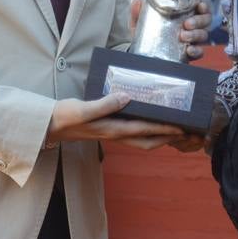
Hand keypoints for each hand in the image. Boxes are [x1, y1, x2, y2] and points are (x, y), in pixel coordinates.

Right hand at [48, 92, 183, 149]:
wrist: (50, 125)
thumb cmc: (65, 116)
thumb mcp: (83, 108)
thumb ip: (104, 104)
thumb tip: (126, 96)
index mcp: (112, 129)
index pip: (144, 130)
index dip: (164, 129)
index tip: (182, 127)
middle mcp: (116, 134)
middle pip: (149, 141)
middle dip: (170, 139)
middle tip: (188, 134)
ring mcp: (114, 133)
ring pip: (144, 139)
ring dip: (162, 136)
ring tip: (178, 129)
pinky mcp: (110, 128)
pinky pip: (135, 133)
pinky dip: (149, 130)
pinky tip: (154, 120)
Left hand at [129, 0, 212, 60]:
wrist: (144, 53)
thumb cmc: (148, 33)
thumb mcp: (142, 22)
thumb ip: (138, 12)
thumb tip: (137, 2)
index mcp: (184, 14)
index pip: (200, 7)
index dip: (204, 5)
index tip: (200, 5)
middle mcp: (192, 26)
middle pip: (205, 20)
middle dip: (199, 20)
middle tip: (186, 24)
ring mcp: (192, 40)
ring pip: (204, 35)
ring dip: (196, 34)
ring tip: (183, 36)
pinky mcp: (190, 53)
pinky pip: (200, 52)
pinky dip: (196, 50)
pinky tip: (189, 50)